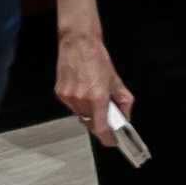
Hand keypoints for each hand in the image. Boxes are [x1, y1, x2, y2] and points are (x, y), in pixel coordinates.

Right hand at [60, 17, 142, 159]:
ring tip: (93, 95)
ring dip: (89, 112)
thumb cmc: (96, 58)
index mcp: (97, 96)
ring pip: (81, 115)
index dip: (108, 138)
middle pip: (91, 123)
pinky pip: (72, 106)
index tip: (113, 142)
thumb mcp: (115, 79)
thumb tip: (125, 115)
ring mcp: (69, 97)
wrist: (78, 42)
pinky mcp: (60, 93)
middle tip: (106, 114)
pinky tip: (83, 89)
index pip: (101, 128)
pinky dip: (79, 103)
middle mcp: (81, 99)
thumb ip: (123, 100)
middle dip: (100, 122)